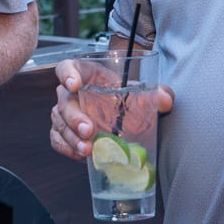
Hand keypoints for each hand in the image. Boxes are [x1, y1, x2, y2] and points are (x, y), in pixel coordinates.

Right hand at [48, 59, 173, 160]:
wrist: (123, 118)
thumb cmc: (125, 99)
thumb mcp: (140, 94)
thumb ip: (155, 94)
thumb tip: (165, 100)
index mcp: (86, 75)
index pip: (67, 67)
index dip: (67, 74)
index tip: (74, 84)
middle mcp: (71, 93)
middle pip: (64, 101)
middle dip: (74, 117)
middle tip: (88, 130)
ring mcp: (65, 114)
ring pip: (59, 123)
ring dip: (71, 138)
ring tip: (87, 150)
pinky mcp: (63, 133)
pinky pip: (57, 140)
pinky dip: (67, 148)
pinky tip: (81, 156)